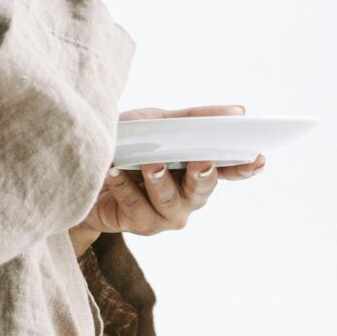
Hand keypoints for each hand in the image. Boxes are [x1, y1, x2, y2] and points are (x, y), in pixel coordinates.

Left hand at [70, 104, 268, 251]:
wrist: (78, 172)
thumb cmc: (123, 145)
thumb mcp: (154, 123)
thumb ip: (191, 119)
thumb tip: (237, 111)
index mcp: (195, 170)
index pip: (227, 170)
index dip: (245, 166)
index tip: (258, 157)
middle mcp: (187, 196)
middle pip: (203, 188)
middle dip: (203, 174)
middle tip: (201, 160)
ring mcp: (166, 214)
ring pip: (170, 200)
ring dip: (160, 180)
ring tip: (150, 163)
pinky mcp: (140, 224)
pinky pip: (135, 205)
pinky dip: (125, 186)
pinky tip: (114, 171)